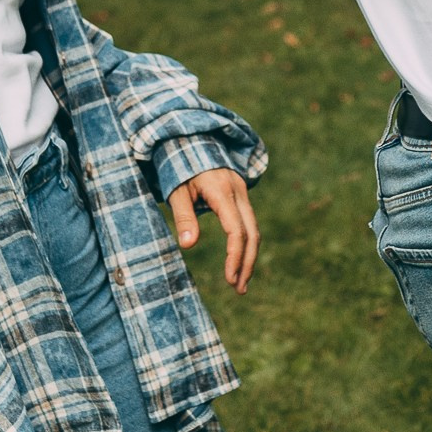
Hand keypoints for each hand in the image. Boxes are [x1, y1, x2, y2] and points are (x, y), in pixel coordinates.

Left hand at [168, 166, 259, 291]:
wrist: (192, 142)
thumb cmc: (179, 168)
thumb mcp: (176, 191)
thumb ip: (183, 216)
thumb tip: (187, 245)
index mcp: (222, 192)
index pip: (236, 230)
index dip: (235, 256)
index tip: (229, 278)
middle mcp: (238, 192)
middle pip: (252, 234)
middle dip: (247, 264)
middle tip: (239, 289)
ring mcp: (242, 194)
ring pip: (254, 230)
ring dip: (249, 258)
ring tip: (240, 283)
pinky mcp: (241, 197)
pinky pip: (249, 224)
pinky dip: (247, 245)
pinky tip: (240, 261)